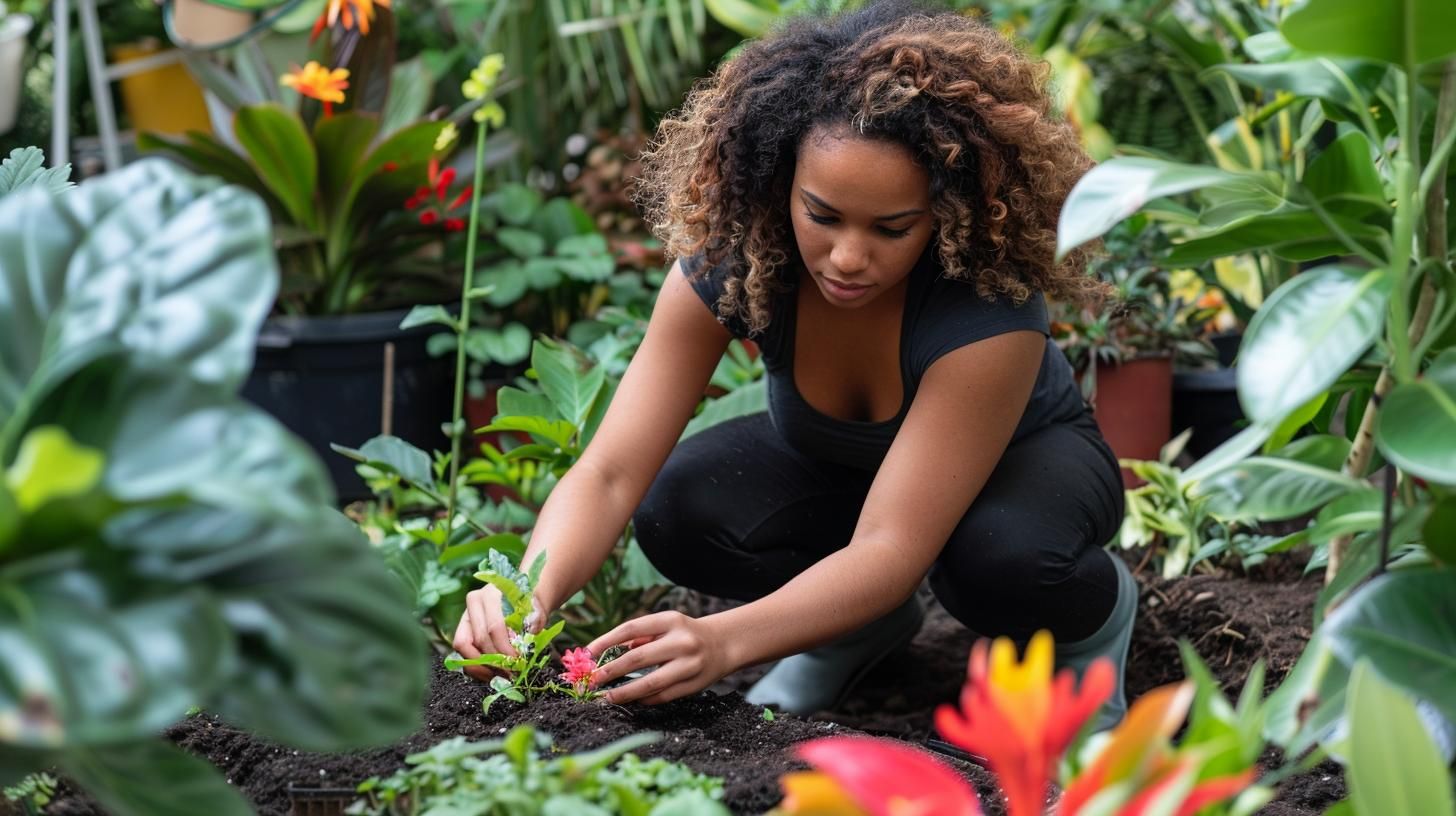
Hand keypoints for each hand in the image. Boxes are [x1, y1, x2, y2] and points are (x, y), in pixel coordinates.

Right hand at [452, 585, 545, 681]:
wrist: (525, 594)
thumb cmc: (531, 599)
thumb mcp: (538, 604)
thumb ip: (536, 619)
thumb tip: (530, 639)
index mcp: (491, 594)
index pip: (494, 628)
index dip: (506, 649)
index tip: (518, 661)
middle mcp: (474, 604)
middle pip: (479, 640)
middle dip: (496, 661)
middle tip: (512, 672)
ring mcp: (466, 617)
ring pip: (464, 648)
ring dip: (483, 666)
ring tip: (503, 674)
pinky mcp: (464, 632)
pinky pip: (464, 654)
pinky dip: (478, 668)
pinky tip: (495, 672)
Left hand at [586, 611, 735, 704]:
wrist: (724, 644)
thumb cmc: (685, 634)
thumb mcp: (666, 626)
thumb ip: (640, 637)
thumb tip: (605, 654)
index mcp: (671, 620)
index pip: (631, 629)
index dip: (606, 641)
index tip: (588, 653)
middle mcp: (682, 641)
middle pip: (638, 658)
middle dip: (611, 671)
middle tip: (591, 681)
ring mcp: (690, 665)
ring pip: (650, 683)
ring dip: (624, 692)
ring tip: (606, 697)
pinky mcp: (694, 685)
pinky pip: (662, 696)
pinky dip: (643, 699)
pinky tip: (630, 700)